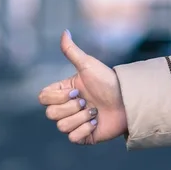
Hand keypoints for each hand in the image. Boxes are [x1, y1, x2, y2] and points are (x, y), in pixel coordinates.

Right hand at [38, 30, 127, 144]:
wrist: (127, 101)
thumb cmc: (108, 82)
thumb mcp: (88, 65)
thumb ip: (72, 51)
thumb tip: (64, 32)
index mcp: (63, 92)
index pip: (43, 98)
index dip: (57, 97)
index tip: (75, 90)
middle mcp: (66, 108)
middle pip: (51, 114)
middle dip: (71, 108)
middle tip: (87, 101)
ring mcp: (73, 123)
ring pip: (62, 127)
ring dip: (81, 118)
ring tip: (95, 111)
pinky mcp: (82, 136)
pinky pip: (72, 138)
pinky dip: (85, 130)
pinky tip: (96, 122)